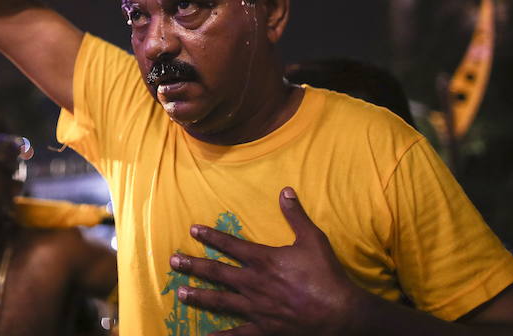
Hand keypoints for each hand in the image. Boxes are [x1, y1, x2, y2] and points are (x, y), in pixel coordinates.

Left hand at [169, 187, 364, 335]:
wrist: (339, 313)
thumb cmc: (325, 275)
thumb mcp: (313, 239)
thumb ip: (296, 215)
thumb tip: (285, 191)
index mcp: (263, 261)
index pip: (231, 245)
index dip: (211, 237)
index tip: (193, 230)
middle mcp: (253, 284)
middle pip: (217, 273)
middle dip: (193, 266)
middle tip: (173, 261)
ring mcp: (256, 308)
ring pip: (220, 301)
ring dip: (198, 296)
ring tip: (180, 293)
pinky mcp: (264, 329)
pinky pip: (237, 334)